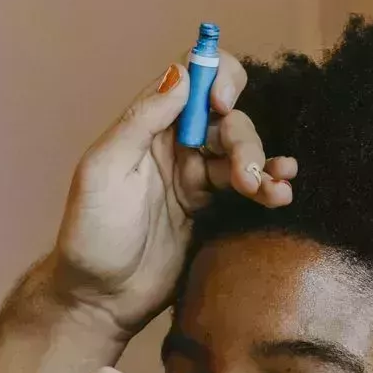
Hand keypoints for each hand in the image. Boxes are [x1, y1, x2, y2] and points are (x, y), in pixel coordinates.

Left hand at [49, 51, 297, 336]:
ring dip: (262, 164)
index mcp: (148, 126)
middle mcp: (176, 146)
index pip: (192, 79)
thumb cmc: (91, 234)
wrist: (100, 299)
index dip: (217, 78)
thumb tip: (182, 73)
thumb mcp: (104, 170)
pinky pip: (247, 189)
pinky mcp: (212, 213)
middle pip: (227, 120)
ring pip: (242, 153)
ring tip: (272, 191)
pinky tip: (281, 193)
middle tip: (245, 177)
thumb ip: (141, 120)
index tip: (223, 104)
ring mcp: (196, 180)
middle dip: (244, 141)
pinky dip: (269, 186)